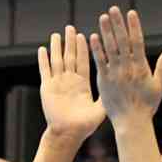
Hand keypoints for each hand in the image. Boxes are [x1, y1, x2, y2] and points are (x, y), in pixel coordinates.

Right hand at [39, 25, 105, 141]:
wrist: (68, 134)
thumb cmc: (85, 125)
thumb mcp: (100, 108)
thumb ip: (107, 95)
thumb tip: (119, 85)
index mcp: (82, 84)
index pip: (83, 61)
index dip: (83, 48)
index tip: (84, 35)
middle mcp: (69, 81)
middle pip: (70, 57)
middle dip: (70, 42)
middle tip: (70, 28)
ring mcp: (58, 83)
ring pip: (57, 60)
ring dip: (56, 47)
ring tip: (56, 34)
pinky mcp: (47, 88)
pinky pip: (45, 70)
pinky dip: (43, 60)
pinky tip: (42, 49)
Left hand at [90, 7, 161, 124]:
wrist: (131, 123)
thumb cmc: (146, 107)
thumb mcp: (159, 87)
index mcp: (141, 66)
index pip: (138, 41)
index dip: (134, 26)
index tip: (131, 13)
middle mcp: (128, 67)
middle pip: (122, 41)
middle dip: (118, 24)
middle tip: (113, 9)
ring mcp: (115, 73)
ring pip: (110, 49)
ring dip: (106, 32)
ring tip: (102, 18)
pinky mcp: (104, 81)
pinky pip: (99, 62)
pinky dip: (96, 50)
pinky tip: (91, 38)